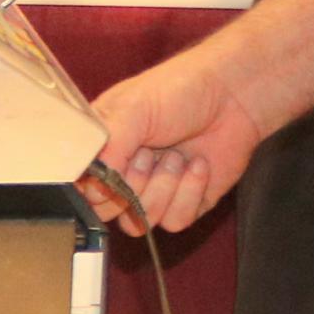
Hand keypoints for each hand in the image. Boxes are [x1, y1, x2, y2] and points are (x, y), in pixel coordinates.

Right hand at [90, 55, 263, 232]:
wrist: (234, 96)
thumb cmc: (178, 91)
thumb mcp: (131, 109)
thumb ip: (106, 147)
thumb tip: (93, 185)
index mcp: (101, 147)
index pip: (79, 185)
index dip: (96, 184)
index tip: (114, 165)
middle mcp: (122, 173)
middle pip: (107, 211)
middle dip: (131, 185)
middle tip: (148, 154)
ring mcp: (153, 191)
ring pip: (141, 220)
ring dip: (163, 187)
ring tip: (177, 155)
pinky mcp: (184, 204)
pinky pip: (174, 221)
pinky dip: (189, 193)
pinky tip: (198, 165)